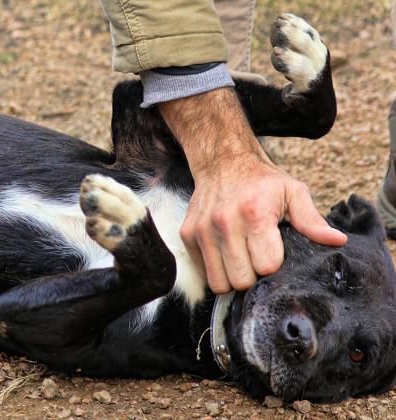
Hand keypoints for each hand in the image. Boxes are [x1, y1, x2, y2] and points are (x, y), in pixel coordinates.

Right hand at [158, 88, 346, 292]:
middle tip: (257, 259)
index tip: (275, 253)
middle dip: (253, 277)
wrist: (222, 162)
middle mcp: (224, 223)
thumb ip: (312, 220)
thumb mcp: (292, 192)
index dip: (274, 266)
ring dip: (232, 277)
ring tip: (241, 260)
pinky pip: (203, 273)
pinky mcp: (188, 235)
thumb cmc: (261, 181)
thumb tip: (337, 241)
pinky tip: (225, 254)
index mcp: (255, 214)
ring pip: (218, 283)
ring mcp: (202, 231)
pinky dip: (215, 270)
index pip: (266, 267)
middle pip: (241, 281)